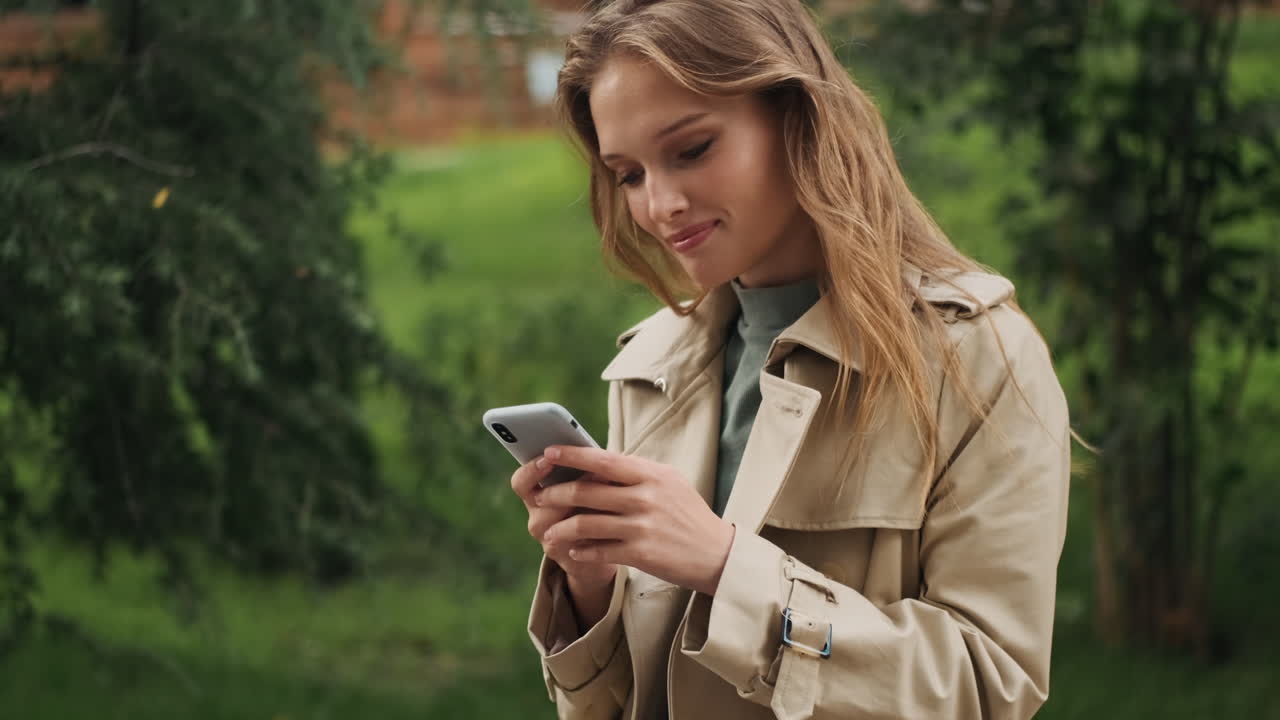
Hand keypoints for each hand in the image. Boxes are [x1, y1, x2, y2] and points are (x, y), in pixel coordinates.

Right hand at [510, 455, 617, 588]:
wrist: (602, 548)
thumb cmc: (593, 505)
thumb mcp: (583, 485)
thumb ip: (581, 471)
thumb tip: (593, 451)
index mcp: (536, 496)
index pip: (521, 482)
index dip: (532, 469)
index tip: (549, 456)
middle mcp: (537, 518)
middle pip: (540, 500)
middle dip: (567, 485)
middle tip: (592, 471)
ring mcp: (551, 539)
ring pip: (561, 521)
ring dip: (585, 504)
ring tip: (609, 490)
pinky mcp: (569, 557)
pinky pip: (579, 540)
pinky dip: (597, 526)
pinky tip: (614, 516)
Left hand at [535, 445, 735, 596]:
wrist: (716, 553)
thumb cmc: (687, 514)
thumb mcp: (668, 482)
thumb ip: (636, 472)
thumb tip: (597, 461)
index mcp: (651, 474)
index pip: (603, 459)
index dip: (572, 455)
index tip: (549, 451)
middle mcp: (645, 497)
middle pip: (587, 491)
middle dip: (556, 493)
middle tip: (539, 497)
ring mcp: (643, 526)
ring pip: (587, 524)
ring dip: (561, 528)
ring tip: (549, 532)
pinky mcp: (641, 553)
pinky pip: (599, 551)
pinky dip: (581, 552)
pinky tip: (573, 552)